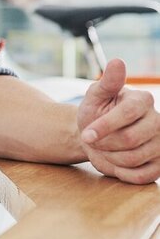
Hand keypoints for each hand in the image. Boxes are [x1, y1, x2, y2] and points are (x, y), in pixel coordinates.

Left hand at [77, 58, 159, 184]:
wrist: (96, 136)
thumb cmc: (95, 112)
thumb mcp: (95, 96)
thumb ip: (107, 82)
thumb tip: (117, 61)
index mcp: (143, 100)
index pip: (128, 113)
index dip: (104, 126)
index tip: (86, 134)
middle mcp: (158, 121)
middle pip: (131, 139)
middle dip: (105, 143)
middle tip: (94, 141)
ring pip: (134, 159)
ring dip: (110, 157)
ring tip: (103, 149)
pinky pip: (141, 176)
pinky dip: (121, 172)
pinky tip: (113, 162)